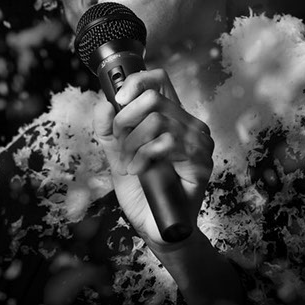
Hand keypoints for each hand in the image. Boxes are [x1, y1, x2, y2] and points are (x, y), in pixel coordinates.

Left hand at [93, 68, 213, 248]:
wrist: (153, 224)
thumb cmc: (140, 187)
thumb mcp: (116, 153)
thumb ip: (107, 128)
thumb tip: (104, 102)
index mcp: (169, 116)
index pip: (159, 80)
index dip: (136, 82)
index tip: (118, 100)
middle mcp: (187, 124)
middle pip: (152, 98)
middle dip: (125, 120)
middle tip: (121, 142)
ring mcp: (198, 142)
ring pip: (157, 121)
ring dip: (133, 144)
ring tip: (130, 163)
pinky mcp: (201, 161)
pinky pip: (166, 144)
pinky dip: (144, 157)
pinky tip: (141, 171)